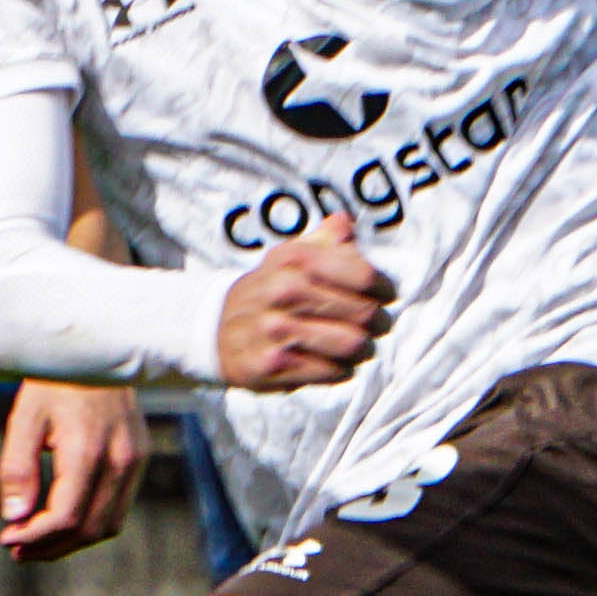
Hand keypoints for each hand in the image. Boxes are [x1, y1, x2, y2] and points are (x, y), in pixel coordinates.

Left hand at [0, 377, 140, 557]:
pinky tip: (63, 520)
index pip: (64, 518)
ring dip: (72, 542)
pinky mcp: (140, 458)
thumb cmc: (54, 381)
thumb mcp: (25, 419)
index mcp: (86, 450)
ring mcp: (135, 461)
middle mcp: (119, 460)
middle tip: (17, 550)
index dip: (35, 537)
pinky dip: (91, 523)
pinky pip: (119, 507)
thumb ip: (17, 470)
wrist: (97, 348)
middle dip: (50, 547)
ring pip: (108, 525)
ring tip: (37, 541)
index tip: (8, 538)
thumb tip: (14, 518)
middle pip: (88, 530)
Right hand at [210, 227, 390, 391]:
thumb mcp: (289, 257)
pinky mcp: (273, 364)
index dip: (382, 288)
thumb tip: (345, 224)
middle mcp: (285, 292)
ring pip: (351, 344)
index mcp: (295, 260)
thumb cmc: (267, 290)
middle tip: (372, 325)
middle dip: (375, 322)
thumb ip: (324, 240)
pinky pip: (331, 371)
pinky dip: (339, 370)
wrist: (214, 327)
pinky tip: (332, 362)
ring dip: (360, 348)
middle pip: (364, 313)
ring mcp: (277, 330)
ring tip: (356, 345)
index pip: (363, 275)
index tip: (382, 295)